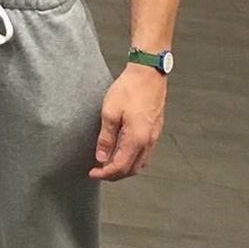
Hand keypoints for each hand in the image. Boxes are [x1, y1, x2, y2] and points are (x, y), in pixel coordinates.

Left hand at [88, 63, 166, 180]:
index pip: (120, 167)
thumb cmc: (129, 89)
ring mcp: (154, 136)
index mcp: (136, 139)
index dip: (105, 173)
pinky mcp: (156, 129)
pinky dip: (133, 158)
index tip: (92, 173)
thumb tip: (101, 158)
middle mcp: (148, 142)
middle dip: (115, 174)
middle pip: (132, 169)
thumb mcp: (110, 112)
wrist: (148, 73)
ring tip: (109, 163)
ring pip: (140, 163)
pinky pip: (145, 153)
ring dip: (125, 168)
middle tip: (99, 171)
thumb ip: (106, 138)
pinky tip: (123, 151)